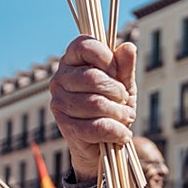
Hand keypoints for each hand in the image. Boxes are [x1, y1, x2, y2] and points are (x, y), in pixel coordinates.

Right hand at [49, 36, 136, 179]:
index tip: (116, 72)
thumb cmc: (112, 104)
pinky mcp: (65, 127)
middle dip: (117, 91)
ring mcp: (59, 103)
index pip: (84, 45)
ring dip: (119, 113)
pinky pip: (97, 127)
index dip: (106, 57)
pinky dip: (117, 131)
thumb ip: (125, 66)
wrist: (102, 141)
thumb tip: (128, 47)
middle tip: (124, 100)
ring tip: (126, 116)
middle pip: (92, 77)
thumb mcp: (122, 83)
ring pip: (95, 103)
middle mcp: (59, 79)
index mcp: (72, 60)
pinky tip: (123, 132)